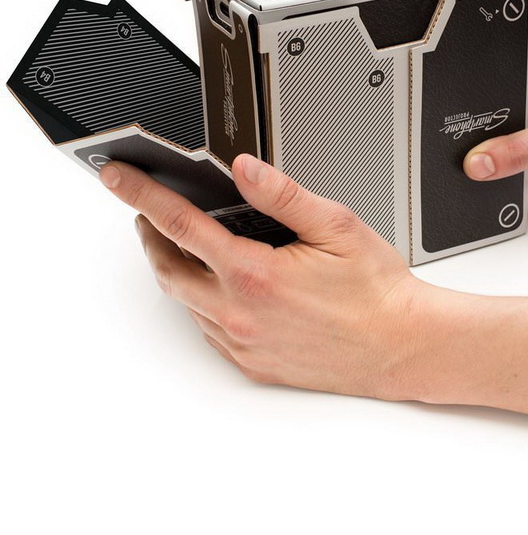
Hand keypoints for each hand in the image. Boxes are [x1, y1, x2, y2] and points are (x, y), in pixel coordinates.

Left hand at [98, 153, 426, 397]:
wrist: (400, 345)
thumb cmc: (375, 291)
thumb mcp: (336, 226)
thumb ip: (283, 196)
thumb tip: (244, 169)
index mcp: (255, 274)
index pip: (180, 224)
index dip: (143, 195)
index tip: (119, 179)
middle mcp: (240, 313)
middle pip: (168, 267)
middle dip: (150, 235)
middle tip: (148, 214)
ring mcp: (243, 343)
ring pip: (186, 301)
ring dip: (176, 268)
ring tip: (186, 246)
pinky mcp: (252, 364)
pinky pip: (208, 330)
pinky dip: (201, 302)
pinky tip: (220, 288)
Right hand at [462, 90, 527, 199]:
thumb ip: (515, 151)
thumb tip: (476, 162)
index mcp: (514, 93)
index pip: (472, 102)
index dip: (455, 122)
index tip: (460, 147)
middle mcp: (509, 110)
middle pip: (468, 127)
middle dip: (467, 149)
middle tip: (486, 163)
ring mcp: (510, 133)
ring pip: (476, 148)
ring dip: (479, 164)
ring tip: (502, 169)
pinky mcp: (512, 153)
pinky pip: (489, 163)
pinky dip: (490, 174)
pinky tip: (504, 179)